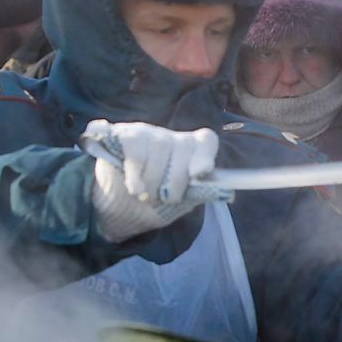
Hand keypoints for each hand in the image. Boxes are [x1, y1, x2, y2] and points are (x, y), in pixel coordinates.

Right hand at [82, 120, 219, 241]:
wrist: (116, 208)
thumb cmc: (152, 202)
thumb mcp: (177, 203)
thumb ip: (198, 193)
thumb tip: (225, 190)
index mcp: (190, 152)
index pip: (206, 141)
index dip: (204, 156)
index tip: (199, 173)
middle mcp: (171, 137)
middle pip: (183, 147)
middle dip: (175, 181)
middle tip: (165, 198)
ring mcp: (147, 133)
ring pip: (160, 149)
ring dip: (152, 181)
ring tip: (144, 195)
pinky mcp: (123, 135)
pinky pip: (135, 149)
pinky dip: (135, 173)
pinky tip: (134, 186)